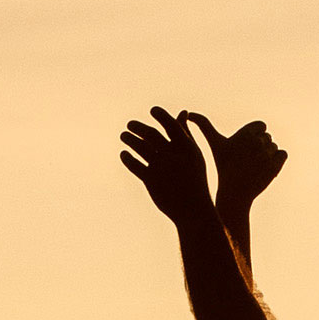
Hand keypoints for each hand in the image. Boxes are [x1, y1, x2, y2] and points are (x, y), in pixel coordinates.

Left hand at [116, 109, 212, 226]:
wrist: (194, 209)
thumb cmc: (194, 178)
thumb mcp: (194, 155)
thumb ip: (186, 133)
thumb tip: (182, 111)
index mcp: (187, 149)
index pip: (172, 125)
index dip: (161, 115)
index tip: (152, 110)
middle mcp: (174, 156)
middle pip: (151, 134)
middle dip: (138, 127)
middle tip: (129, 124)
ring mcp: (162, 168)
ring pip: (140, 147)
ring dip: (129, 139)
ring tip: (124, 136)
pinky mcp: (151, 181)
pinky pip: (134, 165)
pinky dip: (127, 158)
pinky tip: (124, 154)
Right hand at [200, 116, 285, 214]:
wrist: (234, 192)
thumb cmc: (224, 166)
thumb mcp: (215, 144)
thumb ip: (204, 125)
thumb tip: (189, 114)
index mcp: (245, 134)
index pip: (261, 125)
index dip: (255, 135)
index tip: (246, 147)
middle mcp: (256, 142)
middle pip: (268, 137)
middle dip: (260, 147)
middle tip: (248, 159)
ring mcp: (267, 154)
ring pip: (274, 147)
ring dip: (268, 155)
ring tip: (254, 165)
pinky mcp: (275, 165)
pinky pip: (283, 154)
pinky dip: (278, 161)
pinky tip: (265, 168)